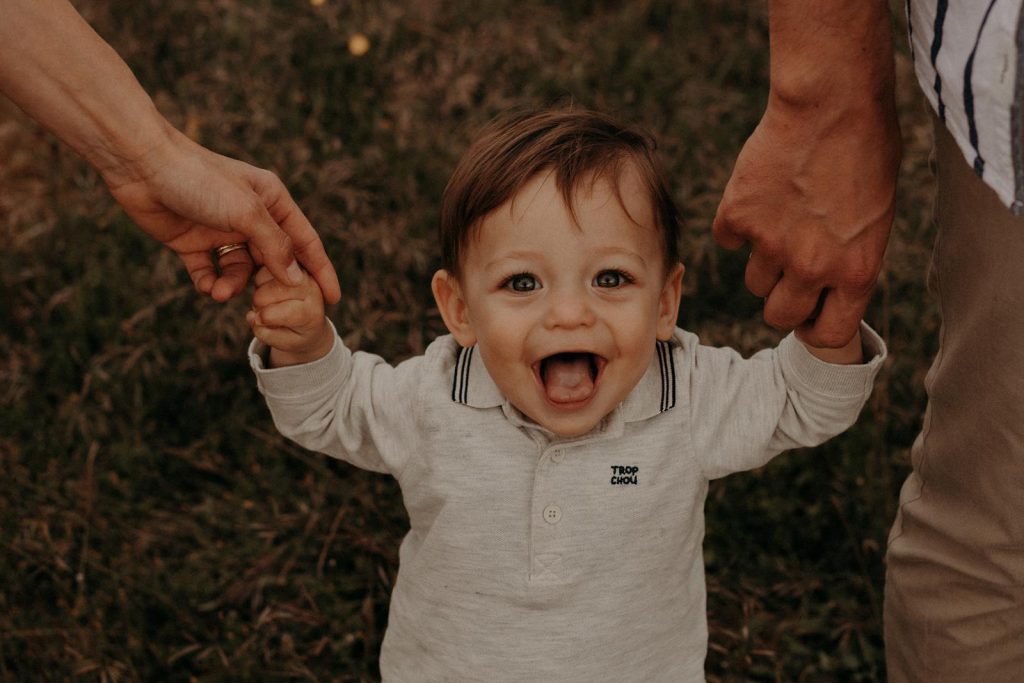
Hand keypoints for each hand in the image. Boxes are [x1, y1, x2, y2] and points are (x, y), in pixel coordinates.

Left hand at [105, 127, 341, 303]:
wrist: (141, 165)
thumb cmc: (200, 179)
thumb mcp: (247, 213)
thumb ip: (275, 247)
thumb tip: (297, 279)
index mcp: (272, 201)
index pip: (305, 242)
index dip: (320, 271)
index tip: (334, 300)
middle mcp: (251, 217)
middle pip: (273, 261)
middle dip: (271, 286)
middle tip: (269, 308)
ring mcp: (221, 230)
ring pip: (240, 271)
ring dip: (233, 286)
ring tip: (221, 294)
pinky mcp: (193, 242)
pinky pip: (210, 272)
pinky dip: (210, 284)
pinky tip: (206, 289)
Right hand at [248, 267, 333, 366]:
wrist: (311, 319)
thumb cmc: (298, 333)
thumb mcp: (287, 343)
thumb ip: (268, 334)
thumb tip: (252, 317)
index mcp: (312, 310)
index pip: (288, 311)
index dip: (268, 318)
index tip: (260, 321)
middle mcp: (309, 288)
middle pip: (264, 296)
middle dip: (259, 307)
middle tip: (269, 314)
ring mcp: (298, 272)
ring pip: (260, 282)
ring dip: (259, 295)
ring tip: (273, 303)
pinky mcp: (288, 262)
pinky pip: (261, 273)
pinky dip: (260, 283)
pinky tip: (272, 290)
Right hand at [713, 94, 899, 347]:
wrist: (832, 103)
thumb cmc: (867, 150)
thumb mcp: (877, 216)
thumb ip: (850, 259)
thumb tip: (825, 286)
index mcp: (855, 271)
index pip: (828, 334)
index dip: (815, 327)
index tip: (809, 314)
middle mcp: (812, 267)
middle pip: (778, 316)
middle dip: (782, 299)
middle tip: (788, 271)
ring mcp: (770, 244)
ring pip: (754, 280)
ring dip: (764, 258)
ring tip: (782, 218)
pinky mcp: (737, 217)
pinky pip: (727, 239)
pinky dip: (737, 223)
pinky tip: (759, 195)